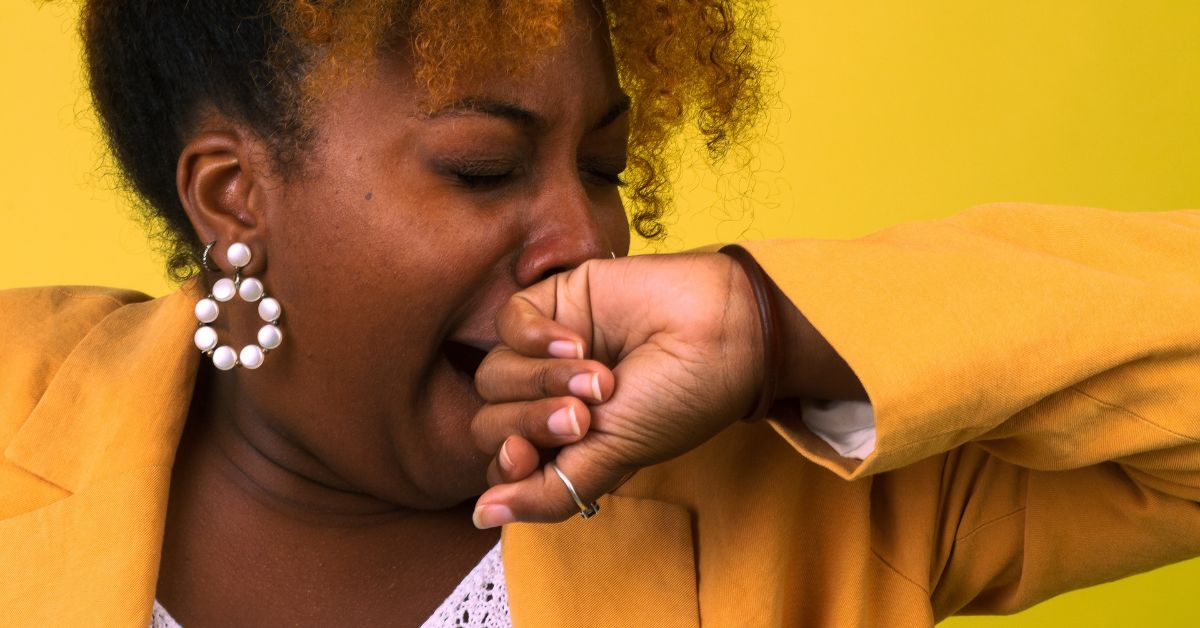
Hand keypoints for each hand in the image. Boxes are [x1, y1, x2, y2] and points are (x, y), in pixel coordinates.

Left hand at [470, 252, 763, 527]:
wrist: (719, 332)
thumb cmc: (678, 399)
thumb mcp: (613, 459)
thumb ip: (548, 492)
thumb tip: (483, 516)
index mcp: (564, 442)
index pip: (501, 460)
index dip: (506, 461)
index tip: (529, 456)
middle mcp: (549, 397)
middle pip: (491, 419)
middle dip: (531, 421)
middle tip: (583, 416)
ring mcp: (547, 350)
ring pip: (494, 373)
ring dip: (543, 380)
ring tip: (599, 376)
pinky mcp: (553, 300)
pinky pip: (507, 322)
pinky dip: (533, 337)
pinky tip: (575, 341)